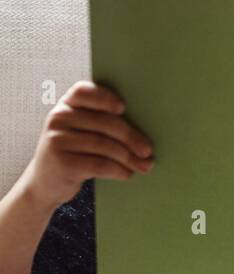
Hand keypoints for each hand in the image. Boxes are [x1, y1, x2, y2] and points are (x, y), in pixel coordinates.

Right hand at [21, 81, 153, 210]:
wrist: (45, 182)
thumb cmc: (74, 152)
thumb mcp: (79, 131)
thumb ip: (101, 121)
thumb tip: (146, 128)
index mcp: (66, 105)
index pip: (83, 92)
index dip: (104, 98)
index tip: (123, 109)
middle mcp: (58, 118)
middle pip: (104, 123)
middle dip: (131, 138)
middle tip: (148, 151)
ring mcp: (57, 140)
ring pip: (104, 145)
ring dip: (129, 158)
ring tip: (145, 165)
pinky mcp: (61, 163)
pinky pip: (99, 164)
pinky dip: (118, 170)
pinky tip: (127, 174)